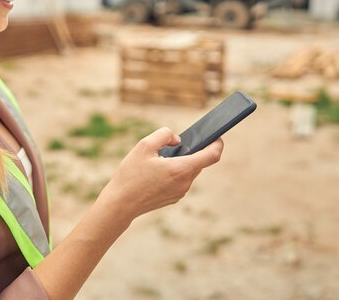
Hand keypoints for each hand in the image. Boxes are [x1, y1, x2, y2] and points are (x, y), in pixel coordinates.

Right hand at [100, 127, 223, 222]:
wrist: (120, 203)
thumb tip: (178, 140)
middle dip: (191, 151)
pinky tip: (157, 172)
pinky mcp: (174, 198)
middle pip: (198, 162)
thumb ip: (164, 135)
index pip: (212, 156)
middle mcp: (185, 183)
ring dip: (180, 162)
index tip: (217, 137)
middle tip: (174, 145)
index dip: (217, 144)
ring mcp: (180, 192)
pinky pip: (181, 181)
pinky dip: (174, 173)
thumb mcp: (144, 146)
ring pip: (189, 171)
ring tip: (159, 160)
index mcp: (181, 169)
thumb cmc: (130, 174)